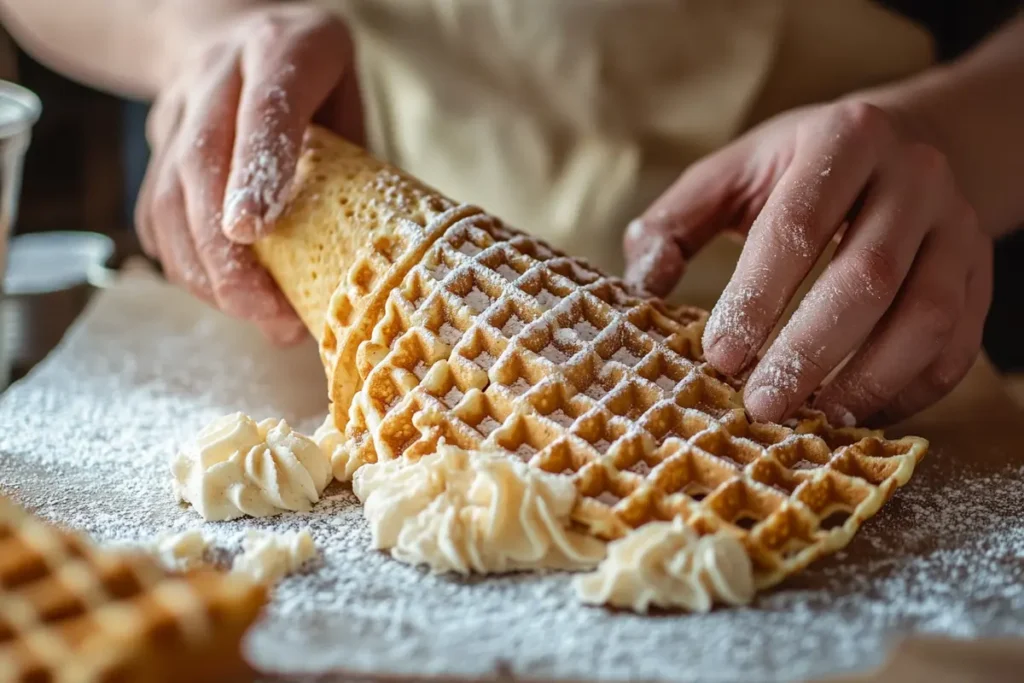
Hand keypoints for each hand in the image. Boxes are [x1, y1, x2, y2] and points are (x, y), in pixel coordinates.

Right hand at [135, 4, 362, 343]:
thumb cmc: (314, 80)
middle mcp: (218, 75)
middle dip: (225, 251)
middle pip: (202, 163)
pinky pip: (154, 213)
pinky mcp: (156, 146)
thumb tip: (359, 265)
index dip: (255, 172)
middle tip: (263, 310)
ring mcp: (178, 110)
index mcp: (280, 51)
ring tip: (251, 314)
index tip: (251, 232)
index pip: (265, 109)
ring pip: (168, 197)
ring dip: (203, 270)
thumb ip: (352, 160)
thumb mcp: (349, 97)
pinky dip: (182, 263)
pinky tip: (217, 293)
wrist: (231, 30)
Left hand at [624, 101, 992, 425]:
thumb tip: (643, 284)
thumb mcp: (733, 171)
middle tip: (761, 405)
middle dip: (809, 351)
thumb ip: (677, 220)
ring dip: (868, 378)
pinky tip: (861, 414)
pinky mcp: (981, 273)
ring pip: (927, 315)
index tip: (720, 356)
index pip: (797, 226)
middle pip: (866, 277)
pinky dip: (913, 390)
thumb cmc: (799, 168)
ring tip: (814, 420)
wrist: (907, 144)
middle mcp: (914, 177)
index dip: (758, 296)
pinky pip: (959, 343)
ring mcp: (957, 226)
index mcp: (844, 139)